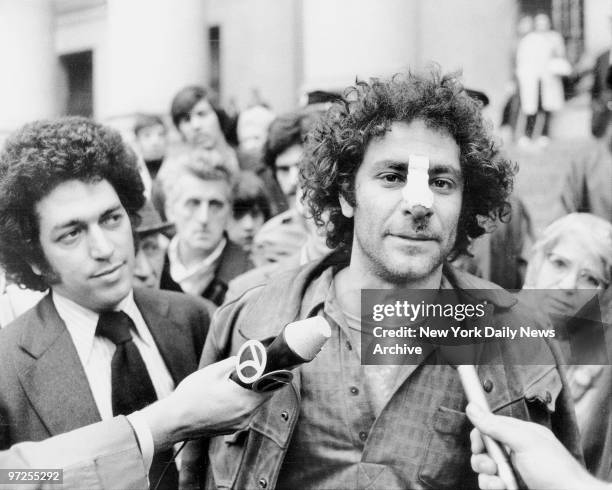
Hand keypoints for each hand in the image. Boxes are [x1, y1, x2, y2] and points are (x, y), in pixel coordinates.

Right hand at [141, 357, 270, 449]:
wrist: (174, 421)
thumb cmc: (192, 395)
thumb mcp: (214, 371)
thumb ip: (235, 362)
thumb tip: (249, 356)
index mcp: (245, 399)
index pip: (271, 386)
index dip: (274, 374)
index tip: (274, 365)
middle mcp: (247, 415)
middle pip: (265, 396)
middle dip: (263, 382)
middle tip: (258, 369)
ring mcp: (240, 424)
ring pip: (255, 405)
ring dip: (253, 393)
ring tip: (243, 381)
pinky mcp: (233, 430)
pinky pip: (246, 413)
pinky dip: (244, 403)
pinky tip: (232, 395)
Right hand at [466, 403, 605, 489]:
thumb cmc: (557, 471)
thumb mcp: (525, 442)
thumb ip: (496, 426)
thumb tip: (472, 407)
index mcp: (520, 435)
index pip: (490, 427)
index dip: (480, 435)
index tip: (478, 445)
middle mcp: (514, 452)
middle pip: (483, 451)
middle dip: (481, 460)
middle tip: (490, 466)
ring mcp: (513, 472)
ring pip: (484, 471)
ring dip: (487, 478)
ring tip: (500, 483)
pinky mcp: (510, 487)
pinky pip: (490, 485)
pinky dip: (492, 487)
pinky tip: (503, 488)